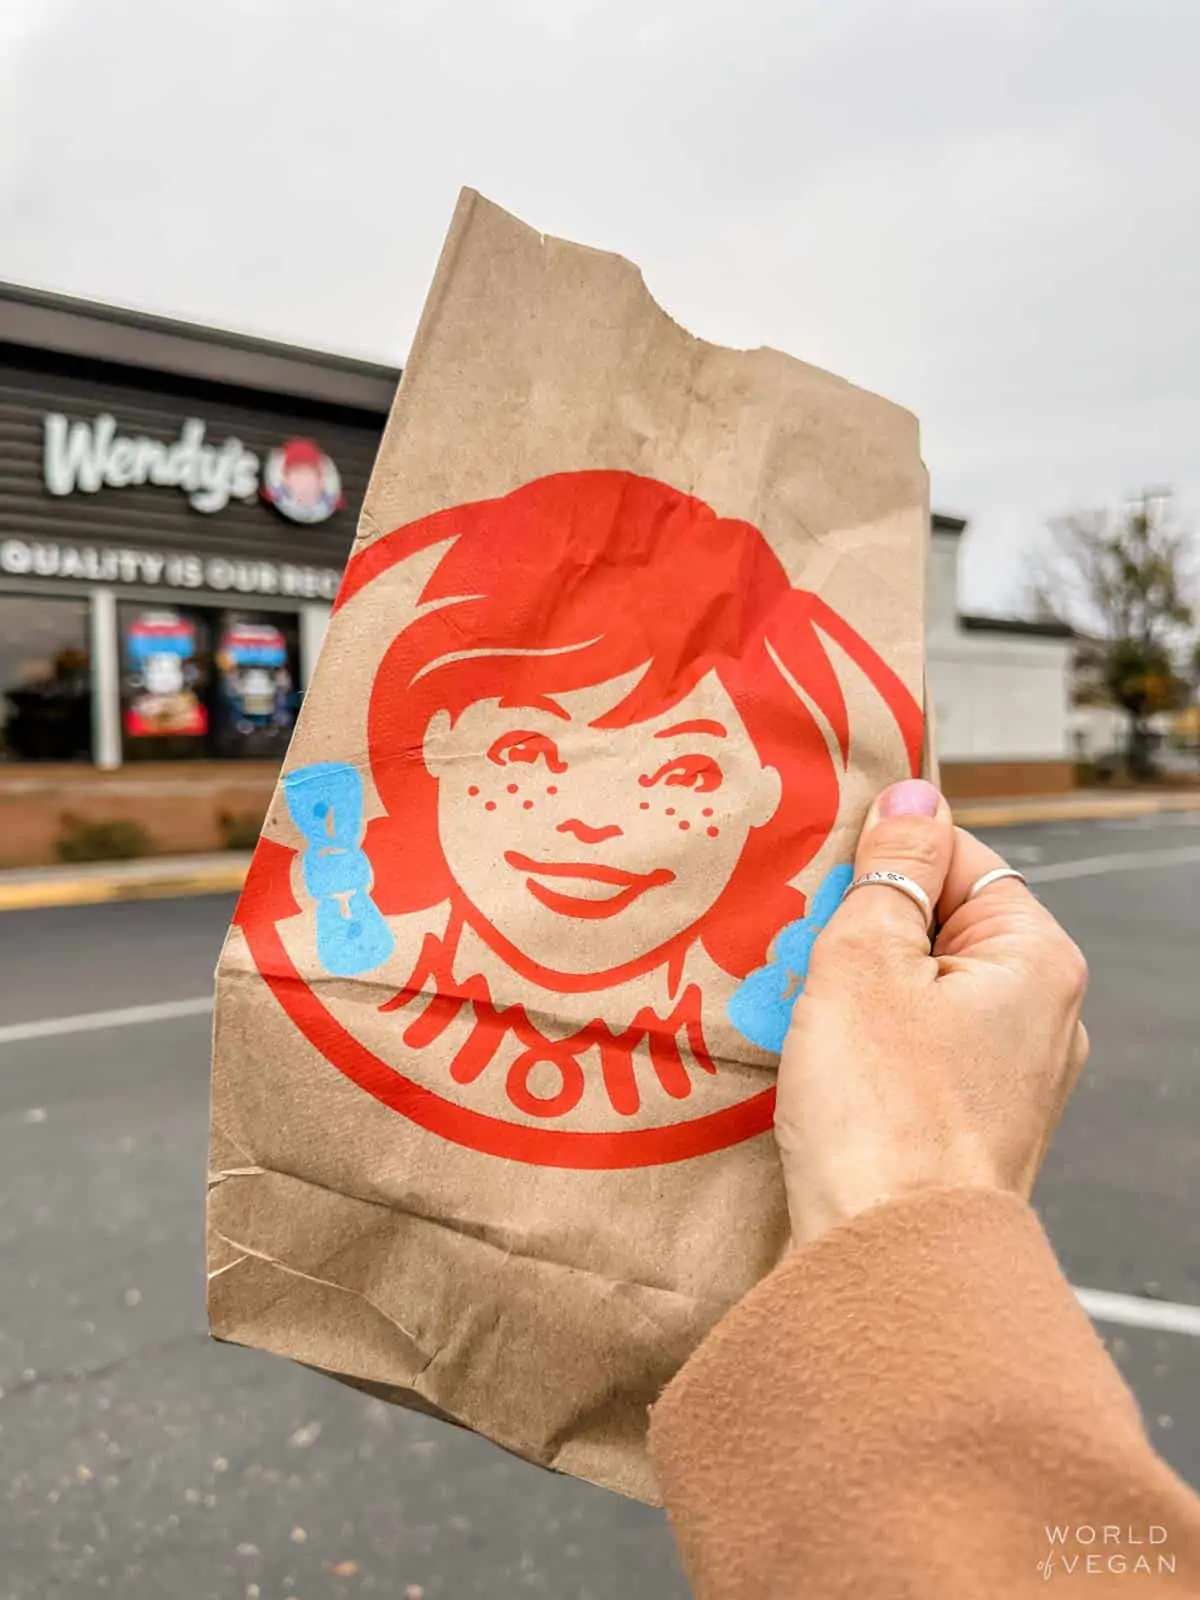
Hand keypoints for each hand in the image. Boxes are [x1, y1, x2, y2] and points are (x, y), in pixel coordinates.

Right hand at [775, 779, 1088, 1246]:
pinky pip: (910, 1054)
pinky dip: (860, 1049)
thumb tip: (914, 792)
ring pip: (914, 993)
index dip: (881, 863)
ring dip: (847, 993)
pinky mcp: (967, 1125)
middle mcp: (1041, 1016)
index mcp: (1036, 959)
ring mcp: (1008, 1077)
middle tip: (798, 958)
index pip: (956, 857)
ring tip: (795, 1017)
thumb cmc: (881, 1112)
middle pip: (932, 927)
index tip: (822, 890)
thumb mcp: (865, 958)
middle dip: (855, 935)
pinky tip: (814, 1068)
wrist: (887, 1262)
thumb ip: (890, 868)